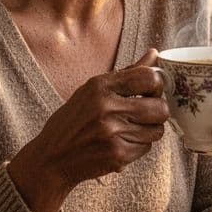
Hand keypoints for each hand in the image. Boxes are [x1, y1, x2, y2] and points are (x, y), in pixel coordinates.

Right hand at [8, 49, 168, 211]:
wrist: (52, 157)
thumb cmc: (73, 120)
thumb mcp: (93, 90)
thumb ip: (127, 73)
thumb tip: (155, 54)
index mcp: (100, 86)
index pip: (149, 77)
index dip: (157, 85)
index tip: (151, 91)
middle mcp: (106, 107)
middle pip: (160, 108)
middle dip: (158, 111)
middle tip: (146, 113)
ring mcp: (112, 133)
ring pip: (157, 130)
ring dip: (148, 130)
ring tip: (130, 129)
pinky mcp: (117, 155)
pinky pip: (146, 148)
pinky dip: (138, 146)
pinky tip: (121, 143)